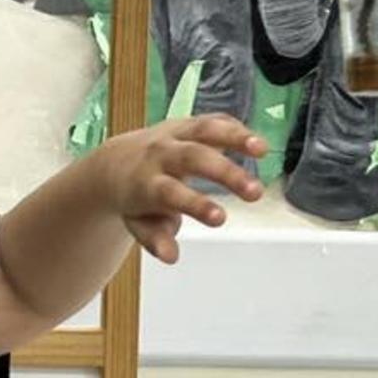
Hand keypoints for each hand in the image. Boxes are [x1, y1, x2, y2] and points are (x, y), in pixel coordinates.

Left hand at [92, 114, 267, 263]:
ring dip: (235, 136)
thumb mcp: (138, 224)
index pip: (171, 192)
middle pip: (193, 157)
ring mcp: (174, 135)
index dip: (196, 204)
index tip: (220, 219)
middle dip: (226, 173)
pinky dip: (235, 129)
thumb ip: (155, 239)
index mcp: (146, 181)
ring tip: (263, 150)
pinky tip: (258, 144)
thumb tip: (171, 256)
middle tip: (255, 192)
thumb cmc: (133, 198)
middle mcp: (160, 154)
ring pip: (204, 130)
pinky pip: (212, 121)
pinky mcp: (189, 124)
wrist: (115, 164)